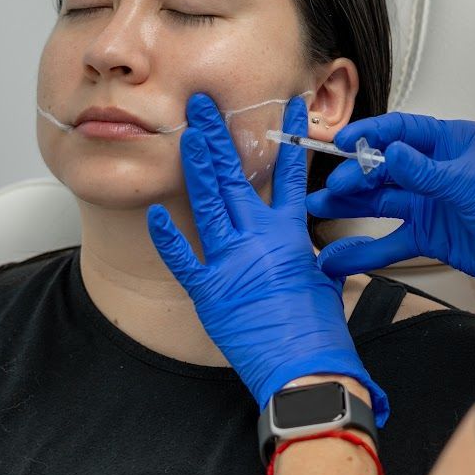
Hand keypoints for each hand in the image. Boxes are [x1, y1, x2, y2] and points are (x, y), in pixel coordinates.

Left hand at [147, 93, 387, 422]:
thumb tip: (300, 245)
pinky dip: (168, 237)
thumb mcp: (320, 279)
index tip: (284, 108)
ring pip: (207, 204)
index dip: (287, 138)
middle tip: (201, 106)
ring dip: (195, 166)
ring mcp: (232, 263)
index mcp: (290, 234)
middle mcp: (259, 240)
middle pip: (233, 178)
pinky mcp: (210, 293)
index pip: (288, 174)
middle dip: (216, 138)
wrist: (308, 367)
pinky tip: (154, 213)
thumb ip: (304, 253)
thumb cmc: (319, 331)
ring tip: (186, 133)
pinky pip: (184, 260)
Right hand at [306, 113, 474, 290]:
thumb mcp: (468, 183)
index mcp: (451, 143)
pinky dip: (366, 249)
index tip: (341, 142)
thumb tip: (390, 152)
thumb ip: (425, 171)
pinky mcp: (430, 235)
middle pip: (386, 168)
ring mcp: (431, 203)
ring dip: (352, 206)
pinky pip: (391, 240)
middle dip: (355, 176)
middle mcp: (437, 170)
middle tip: (332, 187)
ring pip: (382, 202)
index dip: (370, 135)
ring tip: (319, 210)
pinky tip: (341, 255)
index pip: (402, 131)